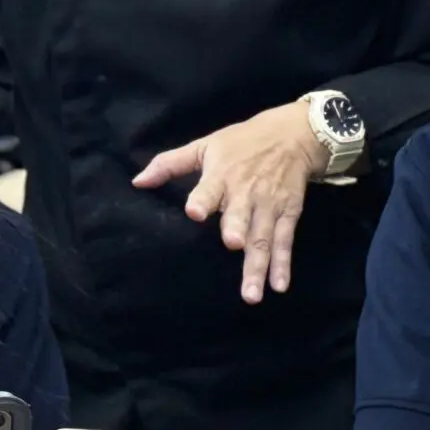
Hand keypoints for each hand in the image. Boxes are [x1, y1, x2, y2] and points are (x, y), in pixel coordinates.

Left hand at [133, 101, 329, 303]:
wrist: (292, 134)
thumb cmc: (241, 142)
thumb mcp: (204, 146)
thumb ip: (170, 164)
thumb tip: (137, 182)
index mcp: (221, 175)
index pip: (209, 188)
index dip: (202, 199)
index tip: (195, 212)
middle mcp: (245, 193)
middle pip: (240, 215)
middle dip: (237, 229)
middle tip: (232, 244)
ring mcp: (268, 205)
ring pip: (262, 238)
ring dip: (257, 266)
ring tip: (251, 294)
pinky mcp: (288, 214)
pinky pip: (284, 241)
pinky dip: (282, 264)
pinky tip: (279, 286)